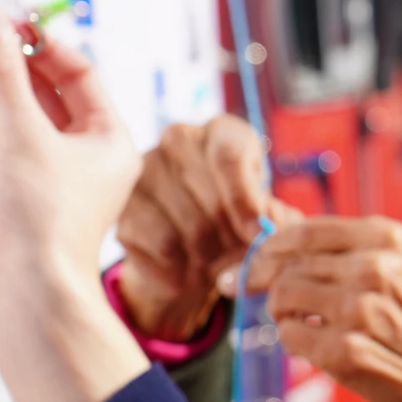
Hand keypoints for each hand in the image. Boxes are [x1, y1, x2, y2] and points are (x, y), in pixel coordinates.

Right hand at [0, 8, 150, 401]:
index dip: (39, 43)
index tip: (2, 19)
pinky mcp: (3, 190)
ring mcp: (38, 171)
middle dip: (0, 57)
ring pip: (5, 111)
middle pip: (37, 88)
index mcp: (108, 139)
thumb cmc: (46, 224)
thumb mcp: (26, 135)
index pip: (77, 73)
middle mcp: (77, 153)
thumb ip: (3, 75)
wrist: (25, 297)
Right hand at [116, 116, 292, 340]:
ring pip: (189, 224)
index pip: (230, 155)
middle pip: (212, 195)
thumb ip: (277, 222)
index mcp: (222, 132)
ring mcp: (145, 169)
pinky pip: (162, 244)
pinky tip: (186, 269)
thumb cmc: (237, 228)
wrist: (189, 261)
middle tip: (238, 254)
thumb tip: (266, 230)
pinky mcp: (124, 206)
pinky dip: (182, 268)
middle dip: (233, 235)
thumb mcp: (268, 222)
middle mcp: (180, 140)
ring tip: (214, 260)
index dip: (246, 200)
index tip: (258, 234)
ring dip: (210, 256)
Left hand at [241, 218, 401, 401]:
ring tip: (297, 321)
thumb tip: (296, 245)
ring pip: (283, 296)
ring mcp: (357, 310)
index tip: (260, 258)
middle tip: (256, 290)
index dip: (274, 245)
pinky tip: (311, 345)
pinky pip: (290, 337)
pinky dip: (292, 341)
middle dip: (264, 278)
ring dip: (281, 311)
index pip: (309, 230)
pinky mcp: (344, 352)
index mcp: (389, 240)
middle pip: (290, 263)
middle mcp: (373, 268)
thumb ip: (362, 253)